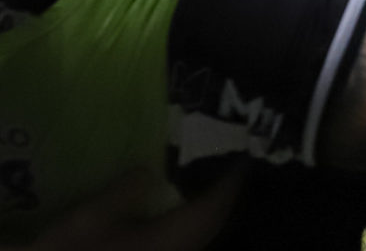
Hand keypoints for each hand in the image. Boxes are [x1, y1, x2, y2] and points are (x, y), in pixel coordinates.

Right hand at [6, 167, 245, 250]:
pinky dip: (190, 225)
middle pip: (211, 226)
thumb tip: (149, 170)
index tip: (240, 159)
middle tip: (228, 166)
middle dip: (222, 198)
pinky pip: (185, 245)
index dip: (229, 185)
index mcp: (169, 240)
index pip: (212, 209)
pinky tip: (179, 213)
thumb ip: (125, 191)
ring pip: (198, 238)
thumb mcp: (89, 219)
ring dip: (207, 213)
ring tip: (207, 183)